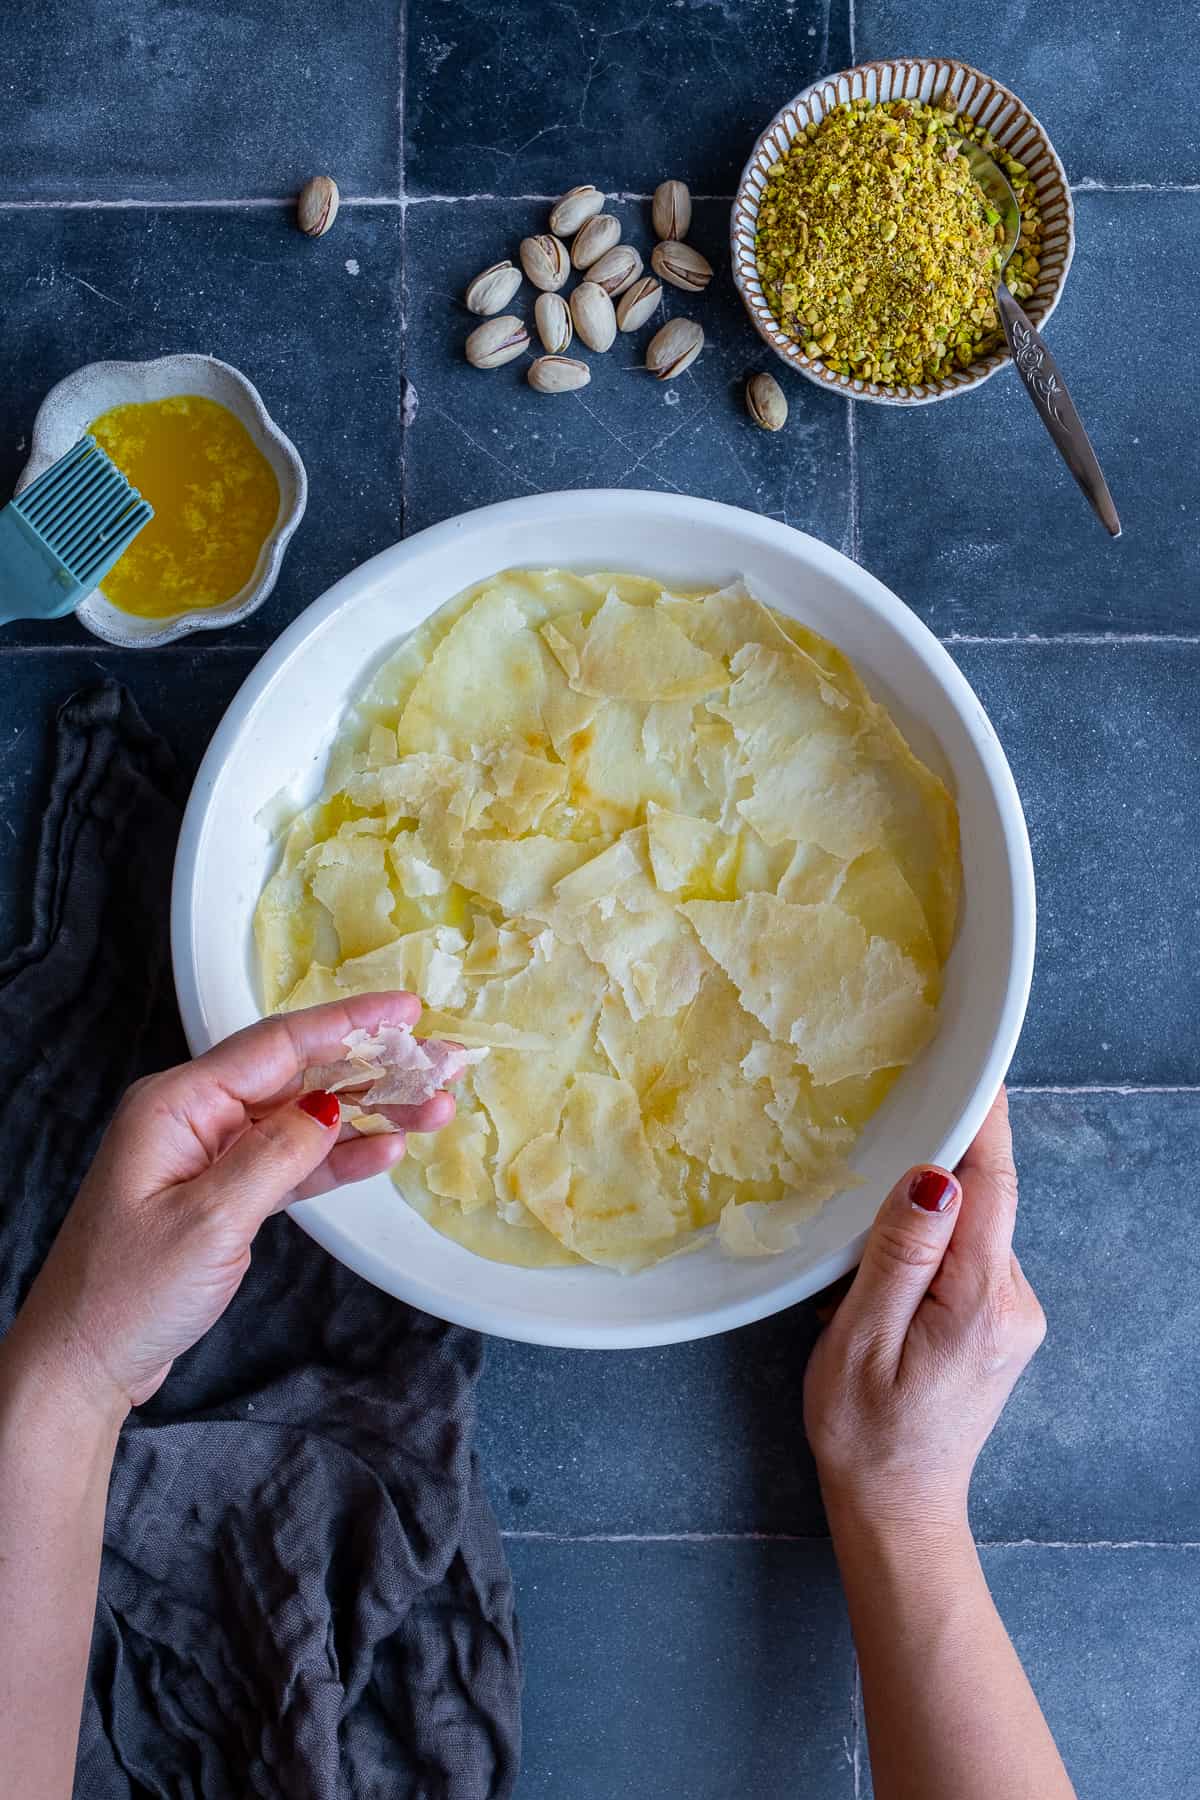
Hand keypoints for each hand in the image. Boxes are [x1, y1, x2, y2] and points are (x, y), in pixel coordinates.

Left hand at [9, 993, 454, 1416]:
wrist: (84, 1364)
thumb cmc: (125, 1294)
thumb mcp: (207, 1221)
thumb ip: (274, 1156)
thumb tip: (330, 1106)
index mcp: (178, 1104)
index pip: (278, 1045)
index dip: (347, 1023)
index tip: (405, 1012)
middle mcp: (195, 1117)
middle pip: (300, 1076)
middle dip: (373, 1068)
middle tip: (441, 1064)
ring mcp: (211, 1156)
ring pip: (306, 1118)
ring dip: (370, 1114)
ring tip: (434, 1108)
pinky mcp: (226, 1195)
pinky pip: (294, 1162)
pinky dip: (341, 1157)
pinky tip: (387, 1150)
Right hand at [803, 1088, 1044, 1532]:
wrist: (898, 1508)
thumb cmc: (866, 1433)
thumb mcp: (862, 1342)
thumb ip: (900, 1256)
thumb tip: (934, 1179)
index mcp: (980, 1301)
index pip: (991, 1184)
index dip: (981, 1118)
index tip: (971, 1062)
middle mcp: (1014, 1301)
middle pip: (986, 1197)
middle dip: (940, 1160)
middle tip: (892, 1118)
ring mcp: (1014, 1312)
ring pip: (976, 1224)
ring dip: (931, 1207)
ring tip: (873, 1216)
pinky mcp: (1001, 1320)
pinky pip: (972, 1252)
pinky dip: (935, 1240)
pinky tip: (892, 1261)